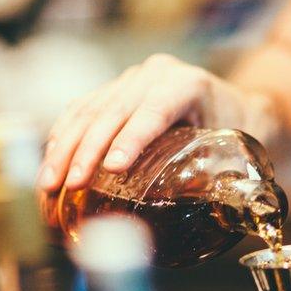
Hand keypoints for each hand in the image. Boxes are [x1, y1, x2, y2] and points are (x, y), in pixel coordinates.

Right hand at [38, 53, 278, 190]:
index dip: (131, 138)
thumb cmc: (241, 132)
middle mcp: (155, 75)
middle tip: (69, 185)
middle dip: (86, 150)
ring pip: (88, 110)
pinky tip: (51, 166)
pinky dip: (62, 140)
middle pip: (112, 110)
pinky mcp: (114, 91)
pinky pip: (80, 111)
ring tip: (49, 183)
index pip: (155, 110)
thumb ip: (217, 175)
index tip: (113, 167)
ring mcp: (131, 80)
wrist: (239, 108)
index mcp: (189, 84)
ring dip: (64, 148)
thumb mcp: (238, 151)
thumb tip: (191, 215)